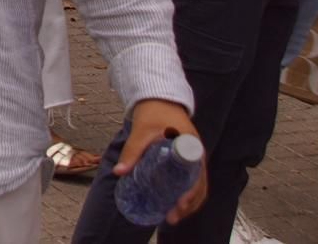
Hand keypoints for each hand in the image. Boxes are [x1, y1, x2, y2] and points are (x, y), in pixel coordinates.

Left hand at [115, 99, 204, 225]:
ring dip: (187, 203)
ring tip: (171, 217)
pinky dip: (184, 194)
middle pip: (199, 184)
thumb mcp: (141, 131)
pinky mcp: (186, 161)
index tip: (180, 203)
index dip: (191, 191)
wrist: (159, 99)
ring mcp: (193, 159)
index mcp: (191, 146)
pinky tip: (172, 205)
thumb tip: (118, 173)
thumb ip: (132, 151)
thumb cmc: (153, 113)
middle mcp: (196, 155)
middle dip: (188, 203)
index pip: (197, 174)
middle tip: (172, 217)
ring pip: (197, 186)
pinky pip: (190, 181)